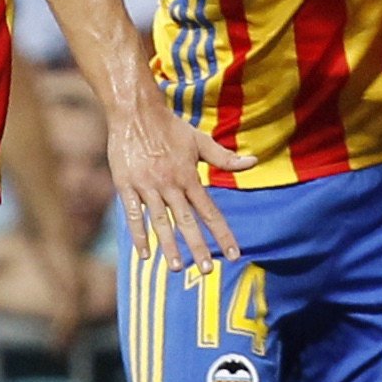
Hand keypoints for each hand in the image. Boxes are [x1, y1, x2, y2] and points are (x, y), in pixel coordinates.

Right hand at [102, 69, 246, 268]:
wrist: (135, 111)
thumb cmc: (170, 126)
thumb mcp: (200, 140)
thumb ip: (224, 157)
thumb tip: (254, 162)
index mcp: (189, 177)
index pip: (211, 211)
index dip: (223, 234)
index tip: (234, 254)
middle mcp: (170, 184)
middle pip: (187, 221)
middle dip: (199, 247)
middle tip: (208, 270)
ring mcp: (147, 186)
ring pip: (160, 222)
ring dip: (169, 246)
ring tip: (178, 268)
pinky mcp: (126, 185)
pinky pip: (133, 214)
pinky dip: (138, 235)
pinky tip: (144, 254)